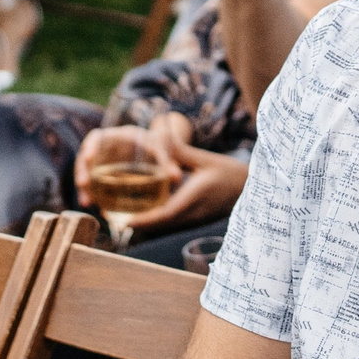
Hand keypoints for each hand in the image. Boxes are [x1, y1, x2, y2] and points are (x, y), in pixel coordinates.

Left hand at [74, 117, 246, 232]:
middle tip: (109, 213)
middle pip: (157, 224)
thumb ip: (179, 151)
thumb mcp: (204, 159)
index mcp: (192, 200)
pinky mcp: (193, 219)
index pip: (163, 215)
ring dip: (141, 221)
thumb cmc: (230, 173)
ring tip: (117, 211)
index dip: (141, 220)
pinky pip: (168, 221)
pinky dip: (152, 217)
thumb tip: (158, 134)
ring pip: (161, 225)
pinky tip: (140, 207)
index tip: (120, 220)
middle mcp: (190, 215)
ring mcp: (192, 220)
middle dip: (133, 222)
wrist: (250, 189)